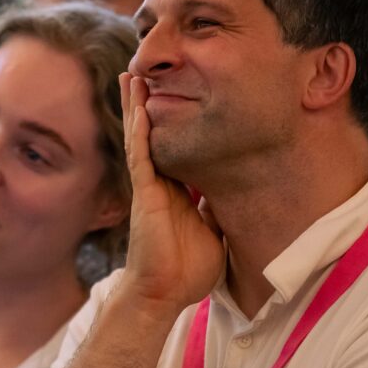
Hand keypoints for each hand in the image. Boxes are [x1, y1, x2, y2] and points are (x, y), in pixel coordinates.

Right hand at [117, 73, 224, 318]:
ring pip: (141, 137)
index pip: (177, 148)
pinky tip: (136, 106)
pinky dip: (138, 129)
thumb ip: (218, 209)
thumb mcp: (215, 232)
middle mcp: (161, 184)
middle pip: (153, 135)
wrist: (164, 294)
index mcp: (178, 192)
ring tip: (131, 76)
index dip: (177, 122)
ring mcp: (150, 187)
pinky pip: (140, 154)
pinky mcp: (145, 193)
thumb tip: (236, 192)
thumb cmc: (186, 271)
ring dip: (136, 106)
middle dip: (148, 105)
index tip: (180, 96)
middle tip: (144, 73)